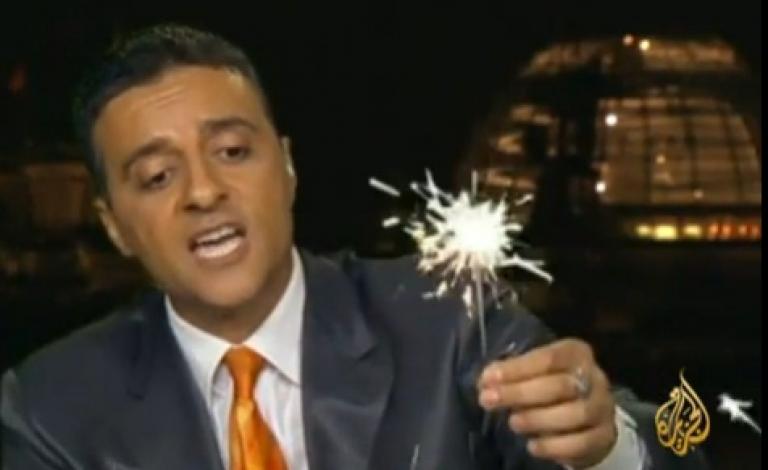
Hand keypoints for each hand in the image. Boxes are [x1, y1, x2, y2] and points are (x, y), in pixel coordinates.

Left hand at [477, 338, 616, 468]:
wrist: (586, 418)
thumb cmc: (551, 387)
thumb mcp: (534, 372)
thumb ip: (514, 372)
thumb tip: (487, 379)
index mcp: (575, 353)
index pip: (548, 358)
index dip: (516, 369)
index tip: (487, 379)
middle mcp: (595, 377)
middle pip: (560, 385)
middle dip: (519, 394)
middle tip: (489, 401)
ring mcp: (603, 407)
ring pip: (575, 414)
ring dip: (538, 420)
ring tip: (513, 423)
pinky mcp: (604, 436)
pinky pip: (582, 443)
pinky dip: (554, 446)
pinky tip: (533, 446)